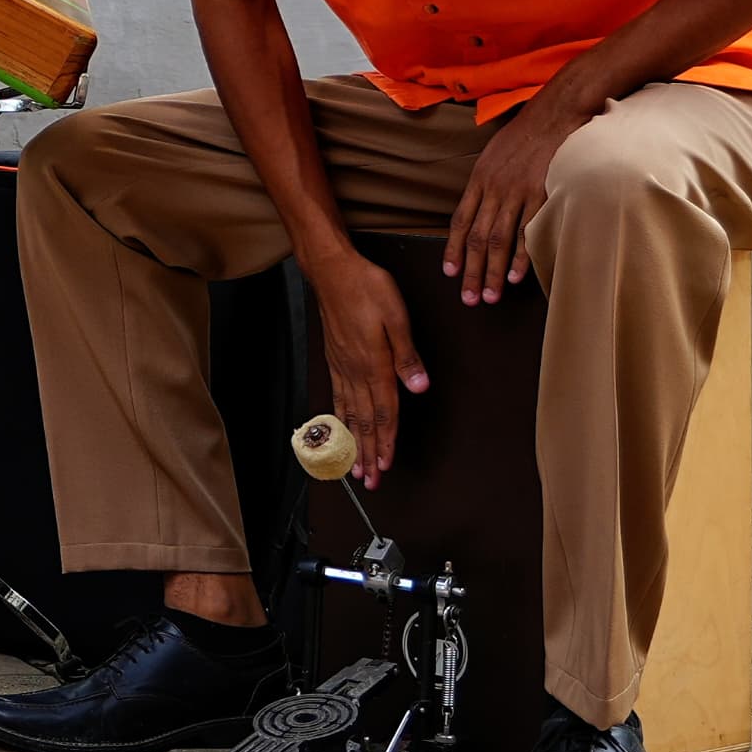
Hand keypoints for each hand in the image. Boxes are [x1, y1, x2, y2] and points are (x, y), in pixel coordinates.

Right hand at [310, 246, 427, 483]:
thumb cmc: (366, 287)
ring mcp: (341, 366)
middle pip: (364, 421)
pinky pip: (337, 397)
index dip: (386, 442)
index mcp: (374, 363)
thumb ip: (407, 355)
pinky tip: (340, 428)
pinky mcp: (334, 359)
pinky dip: (339, 419)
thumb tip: (419, 387)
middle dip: (367, 453)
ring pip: (348, 413)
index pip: (384, 411)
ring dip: (352, 443)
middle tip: (369, 481)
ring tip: (353, 466)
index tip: (386, 466)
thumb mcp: (396, 317)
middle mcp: (355, 371)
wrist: (332, 270)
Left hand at [445, 91, 580, 304]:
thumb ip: (487, 181)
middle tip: (468, 298)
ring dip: (492, 272)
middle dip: (470, 271)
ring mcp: (516, 192)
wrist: (555, 113)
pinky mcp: (541, 194)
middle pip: (476, 238)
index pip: (460, 221)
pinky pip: (527, 231)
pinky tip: (515, 276)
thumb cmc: (527, 133)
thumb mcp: (495, 154)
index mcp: (479, 179)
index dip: (453, 249)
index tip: (449, 273)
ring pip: (498, 239)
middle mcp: (493, 188)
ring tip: (490, 296)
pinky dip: (520, 256)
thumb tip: (481, 205)